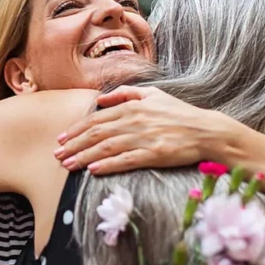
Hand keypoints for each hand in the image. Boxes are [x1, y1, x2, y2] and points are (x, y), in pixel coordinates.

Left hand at [54, 86, 239, 175]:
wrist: (207, 131)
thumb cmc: (180, 113)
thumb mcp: (154, 94)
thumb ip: (126, 93)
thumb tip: (101, 98)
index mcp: (132, 106)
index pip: (96, 119)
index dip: (76, 130)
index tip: (61, 139)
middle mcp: (135, 120)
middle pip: (96, 134)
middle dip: (74, 145)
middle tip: (57, 155)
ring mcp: (144, 137)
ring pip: (106, 148)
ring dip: (84, 157)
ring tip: (68, 165)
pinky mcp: (154, 154)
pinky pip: (126, 160)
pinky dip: (107, 165)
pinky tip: (93, 170)